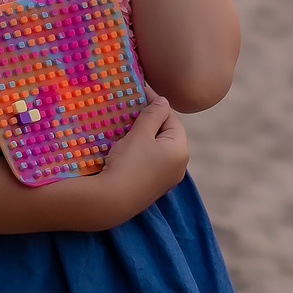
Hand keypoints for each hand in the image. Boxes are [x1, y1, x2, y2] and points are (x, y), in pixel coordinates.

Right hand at [100, 93, 188, 214]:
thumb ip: (153, 114)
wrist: (111, 201)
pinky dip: (141, 151)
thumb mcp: (141, 133)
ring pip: (157, 148)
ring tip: (126, 125)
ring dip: (144, 135)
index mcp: (181, 150)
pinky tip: (126, 147)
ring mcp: (166, 179)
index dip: (155, 104)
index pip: (171, 118)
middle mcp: (179, 166)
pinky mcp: (153, 187)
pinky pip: (150, 161)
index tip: (140, 92)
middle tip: (131, 108)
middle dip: (150, 120)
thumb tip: (163, 101)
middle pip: (166, 133)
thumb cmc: (128, 163)